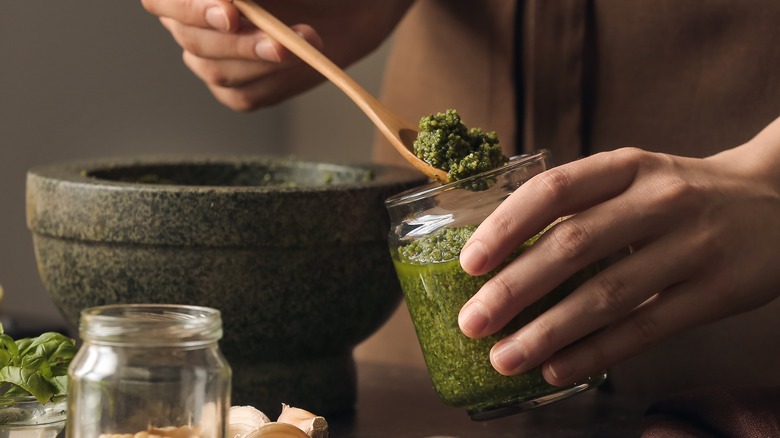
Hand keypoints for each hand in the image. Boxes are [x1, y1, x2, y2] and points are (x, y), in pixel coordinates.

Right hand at [140, 0, 411, 110]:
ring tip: (305, 41)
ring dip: (262, 60)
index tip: (231, 11)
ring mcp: (215, 56)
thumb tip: (230, 1)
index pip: (163, 1)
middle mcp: (194, 20)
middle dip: (238, 42)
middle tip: (279, 40)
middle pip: (192, 39)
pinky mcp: (241, 87)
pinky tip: (301, 59)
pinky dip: (274, 81)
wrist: (355, 3)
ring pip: (217, 71)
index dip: (190, 7)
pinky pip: (242, 96)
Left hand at [457, 117, 779, 385]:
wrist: (779, 201)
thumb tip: (503, 252)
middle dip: (514, 289)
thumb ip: (581, 205)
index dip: (506, 227)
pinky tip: (556, 370)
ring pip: (607, 295)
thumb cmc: (684, 193)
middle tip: (472, 323)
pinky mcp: (715, 293)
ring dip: (547, 331)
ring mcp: (691, 247)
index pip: (555, 191)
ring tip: (504, 358)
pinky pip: (645, 329)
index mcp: (627, 166)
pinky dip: (596, 354)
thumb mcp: (635, 177)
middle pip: (573, 246)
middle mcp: (658, 200)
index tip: (468, 264)